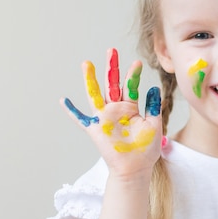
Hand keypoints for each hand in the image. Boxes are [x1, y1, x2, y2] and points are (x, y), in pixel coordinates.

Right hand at [61, 48, 162, 177]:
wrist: (135, 169)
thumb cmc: (146, 149)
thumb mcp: (154, 125)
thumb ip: (153, 107)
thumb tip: (153, 88)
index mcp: (130, 107)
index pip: (131, 86)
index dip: (133, 75)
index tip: (137, 63)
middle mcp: (116, 109)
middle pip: (112, 84)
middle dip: (112, 68)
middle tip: (111, 50)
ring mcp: (104, 117)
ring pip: (96, 94)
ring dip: (90, 79)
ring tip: (87, 63)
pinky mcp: (95, 129)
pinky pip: (81, 119)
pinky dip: (72, 110)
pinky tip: (63, 100)